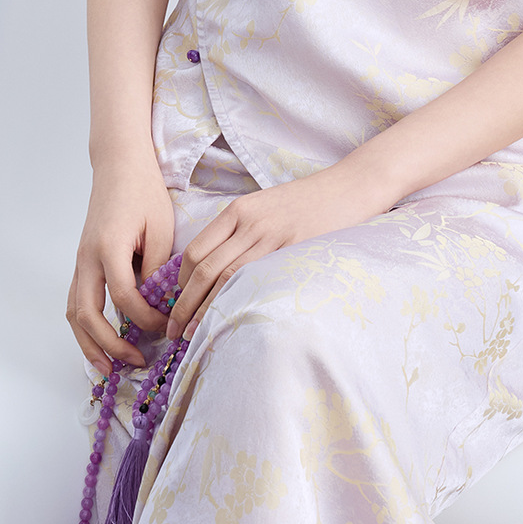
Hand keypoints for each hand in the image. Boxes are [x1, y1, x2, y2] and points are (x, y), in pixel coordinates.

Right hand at [68, 159, 176, 376]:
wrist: (119, 166)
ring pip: (74, 313)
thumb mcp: (160, 228)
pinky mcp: (82, 263)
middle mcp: (87, 258)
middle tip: (134, 363)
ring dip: (89, 344)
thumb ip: (155, 268)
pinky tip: (101, 342)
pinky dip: (86, 327)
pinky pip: (77, 301)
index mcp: (109, 247)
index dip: (146, 319)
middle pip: (87, 315)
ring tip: (110, 368)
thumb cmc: (144, 192)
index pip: (124, 298)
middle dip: (109, 345)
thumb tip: (155, 305)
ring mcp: (80, 261)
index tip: (167, 325)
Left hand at [166, 159, 392, 341]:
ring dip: (203, 310)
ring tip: (193, 335)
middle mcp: (249, 222)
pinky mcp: (293, 250)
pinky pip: (256, 280)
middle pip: (203, 268)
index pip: (195, 251)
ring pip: (224, 278)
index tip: (178, 305)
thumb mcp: (266, 208)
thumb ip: (241, 232)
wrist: (349, 188)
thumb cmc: (308, 202)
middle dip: (183, 305)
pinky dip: (236, 303)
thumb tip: (215, 271)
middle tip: (173, 331)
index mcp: (238, 211)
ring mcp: (271, 236)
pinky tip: (230, 322)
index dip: (181, 284)